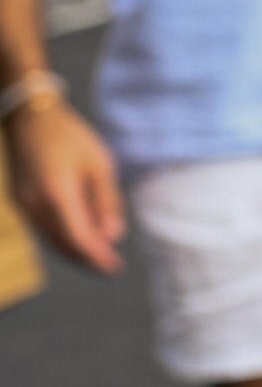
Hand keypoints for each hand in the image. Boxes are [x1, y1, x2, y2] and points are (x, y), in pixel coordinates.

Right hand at [6, 88, 125, 274]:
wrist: (30, 117)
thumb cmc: (70, 137)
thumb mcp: (99, 165)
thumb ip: (107, 202)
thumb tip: (113, 236)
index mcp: (57, 194)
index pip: (79, 239)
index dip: (97, 258)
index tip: (115, 269)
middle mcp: (35, 203)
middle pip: (63, 243)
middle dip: (87, 258)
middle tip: (109, 267)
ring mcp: (24, 202)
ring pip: (51, 238)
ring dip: (74, 250)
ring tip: (98, 256)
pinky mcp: (20, 199)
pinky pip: (43, 227)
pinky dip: (61, 237)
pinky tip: (78, 237)